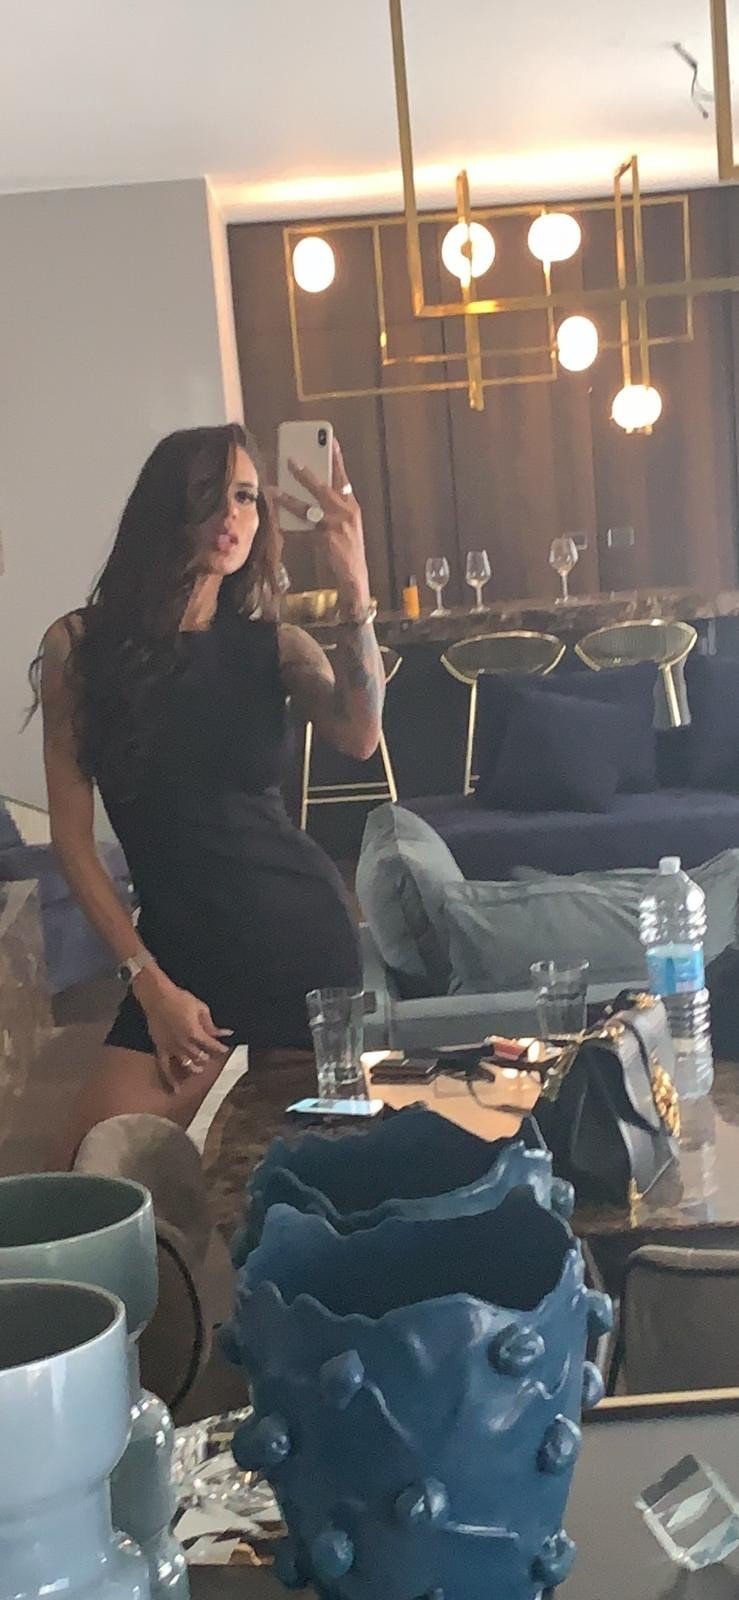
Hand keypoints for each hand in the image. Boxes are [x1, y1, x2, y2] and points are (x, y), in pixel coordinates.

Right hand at [133, 970, 232, 1091]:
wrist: (157, 996)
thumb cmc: (180, 999)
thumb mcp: (201, 1008)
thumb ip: (211, 1024)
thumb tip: (224, 1033)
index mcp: (195, 1033)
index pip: (212, 1045)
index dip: (220, 1048)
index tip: (225, 1049)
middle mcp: (184, 1043)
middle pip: (200, 1056)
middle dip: (207, 1057)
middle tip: (210, 1056)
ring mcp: (171, 1048)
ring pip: (186, 1064)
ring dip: (195, 1067)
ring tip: (199, 1068)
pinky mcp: (160, 1049)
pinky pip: (165, 1067)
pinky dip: (171, 1080)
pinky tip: (176, 1090)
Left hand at [275, 439, 370, 614]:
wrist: (355, 574)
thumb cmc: (348, 548)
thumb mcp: (346, 523)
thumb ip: (332, 508)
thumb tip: (311, 494)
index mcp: (351, 505)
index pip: (343, 477)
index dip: (336, 458)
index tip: (330, 440)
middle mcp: (345, 511)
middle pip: (323, 486)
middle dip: (305, 473)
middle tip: (290, 460)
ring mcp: (335, 525)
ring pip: (308, 507)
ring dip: (289, 498)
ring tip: (274, 489)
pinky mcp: (326, 538)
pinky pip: (303, 530)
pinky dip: (290, 527)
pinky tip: (278, 522)